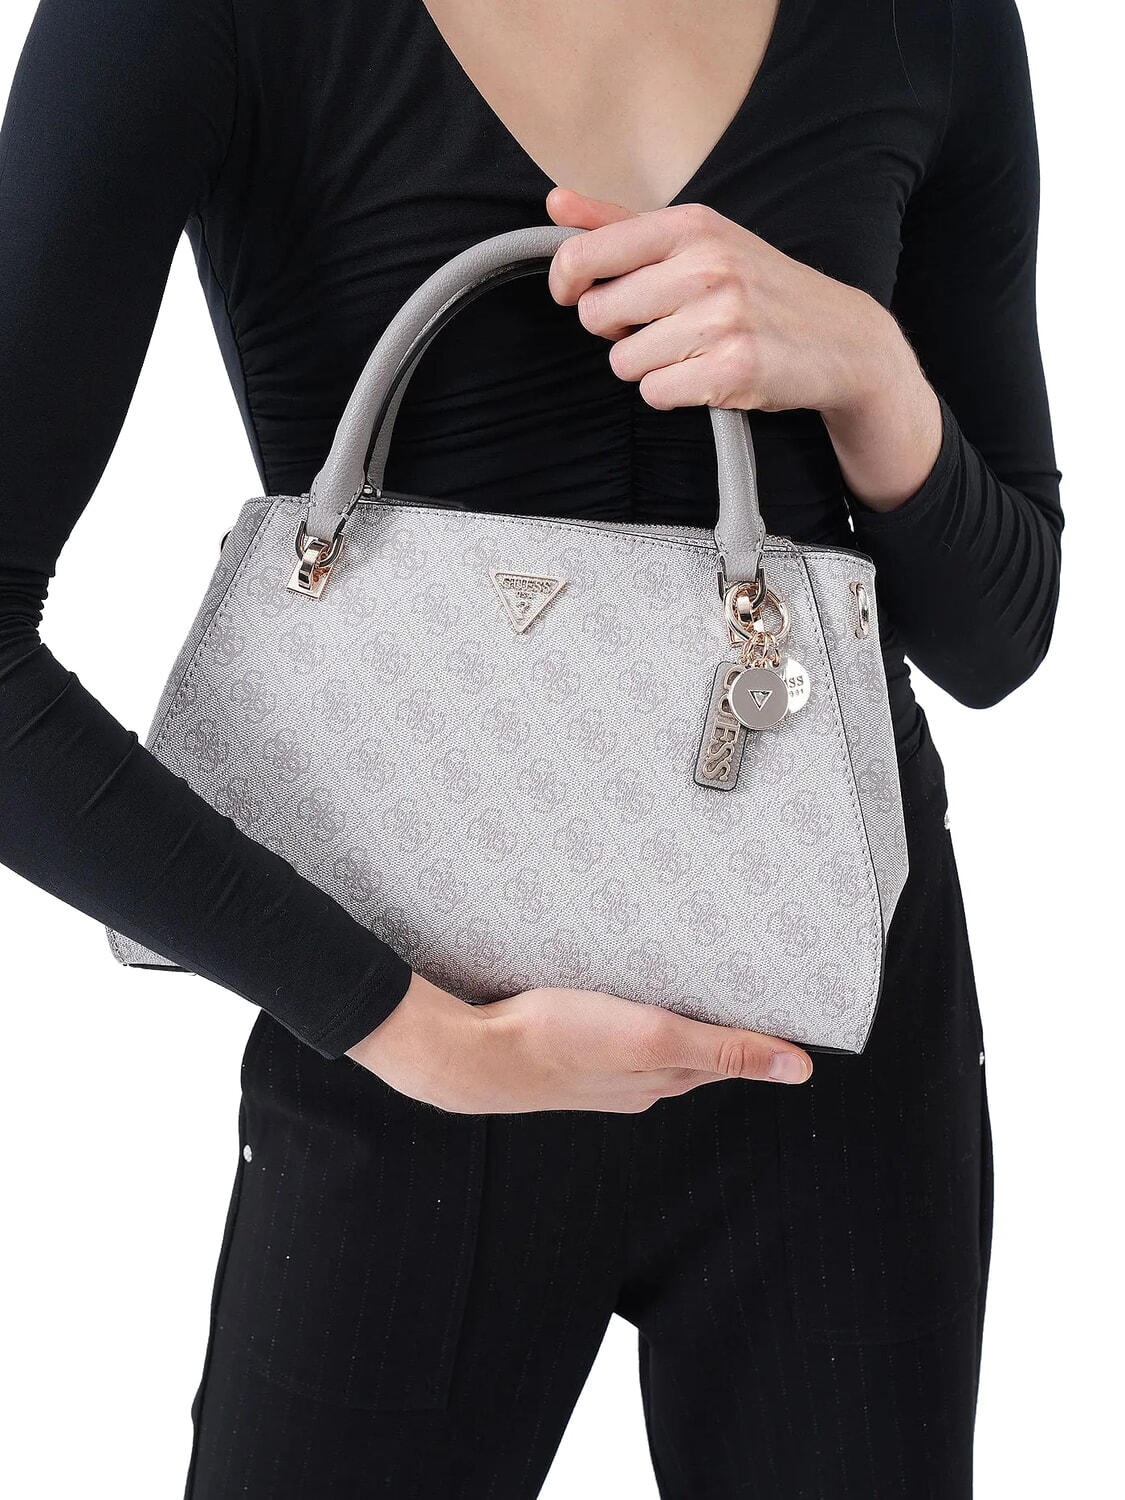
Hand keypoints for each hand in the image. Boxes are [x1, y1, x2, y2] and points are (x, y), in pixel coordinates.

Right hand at [346, 971, 812, 1114]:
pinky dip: (622, 1005)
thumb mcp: (653, 1037)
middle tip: (733, 975)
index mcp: (660, 1080)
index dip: (752, 1030)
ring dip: (664, 1008)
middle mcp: (632, 1079)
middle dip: (711, 1016)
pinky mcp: (560, 1045)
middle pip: (688, 1047)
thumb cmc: (556, 1043)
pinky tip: (611, 984)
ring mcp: (593, 1064)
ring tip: (678, 971)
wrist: (468, 1055)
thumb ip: (725, 1048)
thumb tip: (798, 1069)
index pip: (724, 1055)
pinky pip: (606, 1025)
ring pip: (645, 1037)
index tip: (775, 998)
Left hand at [544, 185, 942, 512]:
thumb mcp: (699, 240)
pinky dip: (673, 393)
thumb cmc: (759, 287)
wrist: (842, 339)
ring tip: (691, 350)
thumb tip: (554, 203)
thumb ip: (620, 224)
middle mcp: (706, 267)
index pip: (585, 255)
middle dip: (617, 331)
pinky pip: (655, 393)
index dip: (566, 282)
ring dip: (649, 366)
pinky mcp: (733, 371)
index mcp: (691, 227)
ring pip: (624, 362)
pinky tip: (705, 375)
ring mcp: (721, 320)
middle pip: (597, 316)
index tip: (573, 293)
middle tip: (658, 325)